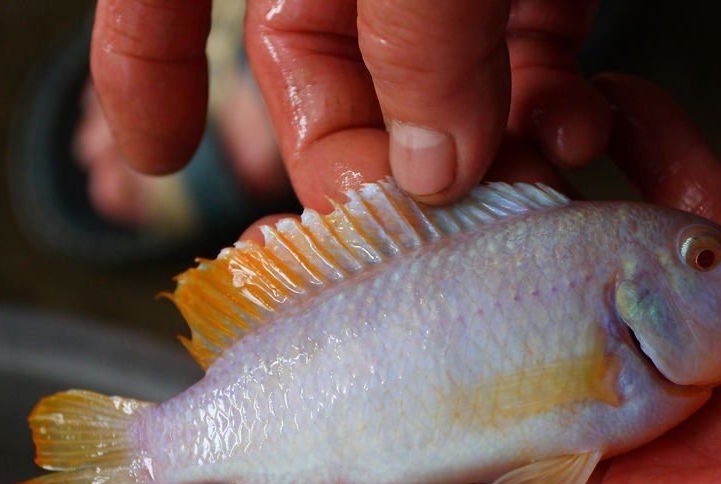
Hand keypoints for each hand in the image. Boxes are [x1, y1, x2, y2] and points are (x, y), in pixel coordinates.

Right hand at [89, 0, 608, 207]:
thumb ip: (418, 29)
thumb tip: (429, 169)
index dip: (142, 66)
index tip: (157, 157)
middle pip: (324, 64)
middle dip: (380, 154)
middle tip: (440, 219)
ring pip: (433, 70)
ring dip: (484, 140)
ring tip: (537, 170)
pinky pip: (524, 40)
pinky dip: (549, 93)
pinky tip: (579, 123)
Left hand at [362, 74, 720, 483]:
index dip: (392, 456)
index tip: (318, 402)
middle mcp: (639, 449)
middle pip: (505, 372)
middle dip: (435, 317)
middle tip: (362, 256)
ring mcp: (699, 363)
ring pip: (582, 278)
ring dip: (525, 220)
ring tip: (459, 173)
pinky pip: (694, 202)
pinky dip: (649, 148)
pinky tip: (597, 110)